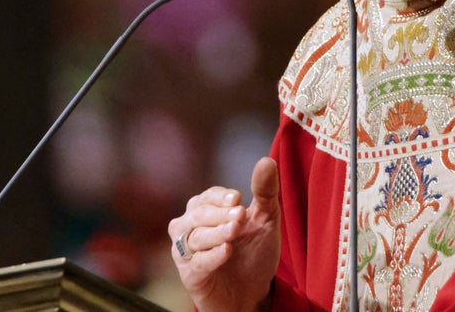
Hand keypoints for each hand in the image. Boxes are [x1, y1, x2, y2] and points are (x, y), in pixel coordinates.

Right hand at [168, 157, 281, 311]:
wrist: (253, 293)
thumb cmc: (253, 252)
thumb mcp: (265, 220)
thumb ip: (265, 192)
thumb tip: (266, 161)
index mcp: (205, 211)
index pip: (207, 197)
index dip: (220, 196)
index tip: (238, 198)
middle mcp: (190, 228)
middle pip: (198, 214)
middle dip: (219, 214)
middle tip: (240, 216)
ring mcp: (188, 252)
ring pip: (195, 237)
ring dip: (216, 232)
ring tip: (235, 230)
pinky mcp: (191, 275)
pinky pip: (197, 263)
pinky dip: (211, 256)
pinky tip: (227, 251)